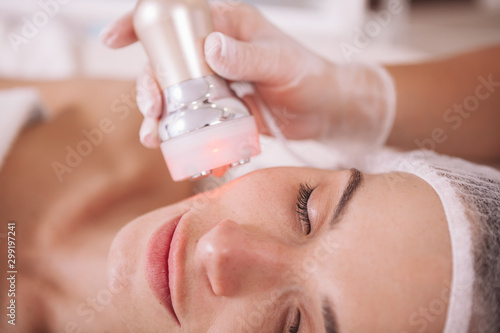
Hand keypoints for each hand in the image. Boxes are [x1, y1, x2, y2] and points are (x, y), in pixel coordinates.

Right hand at [101, 1, 394, 152]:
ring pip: (175, 92)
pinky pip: (193, 116)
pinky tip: (177, 150)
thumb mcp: (283, 64)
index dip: (141, 24)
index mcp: (228, 25)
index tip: (113, 39)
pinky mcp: (221, 106)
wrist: (327, 111)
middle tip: (150, 111)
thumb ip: (249, 56)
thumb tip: (211, 47)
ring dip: (160, 115)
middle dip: (150, 85)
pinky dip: (182, 133)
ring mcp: (217, 80)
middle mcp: (217, 50)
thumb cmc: (312, 78)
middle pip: (168, 62)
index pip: (177, 16)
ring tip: (155, 138)